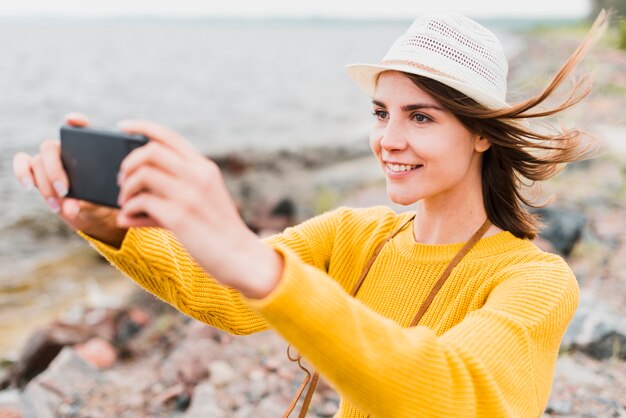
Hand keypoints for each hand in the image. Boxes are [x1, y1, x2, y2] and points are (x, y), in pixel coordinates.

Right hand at [12, 113, 127, 247]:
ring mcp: (49, 159)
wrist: (89, 211)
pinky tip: (29, 186)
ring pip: (38, 161)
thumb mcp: (99, 199)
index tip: (70, 120)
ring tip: (57, 206)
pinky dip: (22, 172)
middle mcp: (65, 149)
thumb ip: (87, 202)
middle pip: (50, 147)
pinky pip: (22, 163)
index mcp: (86, 150)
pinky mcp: (36, 170)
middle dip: (54, 170)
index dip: (76, 121)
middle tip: (65, 191)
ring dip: (45, 186)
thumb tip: (71, 209)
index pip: (82, 128)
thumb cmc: (98, 200)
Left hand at [116, 120, 282, 297]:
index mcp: (204, 168)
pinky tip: (127, 219)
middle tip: (121, 181)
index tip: (122, 126)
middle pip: (150, 151)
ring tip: (124, 203)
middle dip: (127, 163)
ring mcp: (190, 195)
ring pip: (142, 174)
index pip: (170, 136)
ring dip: (126, 188)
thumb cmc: (218, 232)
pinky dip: (128, 210)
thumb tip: (127, 206)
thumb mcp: (202, 203)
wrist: (240, 257)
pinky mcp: (180, 217)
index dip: (142, 126)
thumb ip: (171, 195)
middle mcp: (198, 176)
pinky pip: (141, 202)